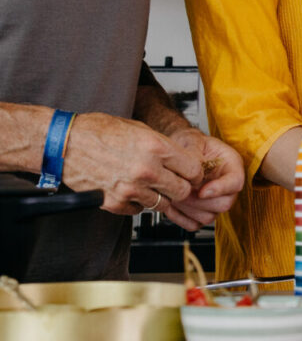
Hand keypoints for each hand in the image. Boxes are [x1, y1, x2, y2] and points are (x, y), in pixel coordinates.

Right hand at [61, 112, 201, 215]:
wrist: (66, 144)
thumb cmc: (100, 132)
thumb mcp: (140, 129)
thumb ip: (163, 147)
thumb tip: (183, 159)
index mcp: (156, 147)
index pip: (193, 169)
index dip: (196, 174)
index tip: (193, 175)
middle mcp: (146, 169)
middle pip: (182, 191)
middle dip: (182, 188)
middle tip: (176, 183)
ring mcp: (130, 189)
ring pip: (162, 204)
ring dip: (160, 197)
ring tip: (150, 185)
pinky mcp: (114, 203)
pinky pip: (138, 211)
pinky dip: (138, 204)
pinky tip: (131, 190)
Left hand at [162, 129, 244, 230]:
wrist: (179, 150)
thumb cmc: (189, 143)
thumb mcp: (191, 140)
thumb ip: (193, 154)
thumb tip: (192, 172)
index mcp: (231, 164)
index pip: (236, 182)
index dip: (220, 189)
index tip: (201, 190)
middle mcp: (227, 184)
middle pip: (224, 203)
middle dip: (199, 201)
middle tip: (181, 191)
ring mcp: (215, 199)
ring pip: (208, 217)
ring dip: (188, 209)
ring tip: (174, 195)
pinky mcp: (202, 211)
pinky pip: (194, 224)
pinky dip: (180, 218)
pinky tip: (172, 204)